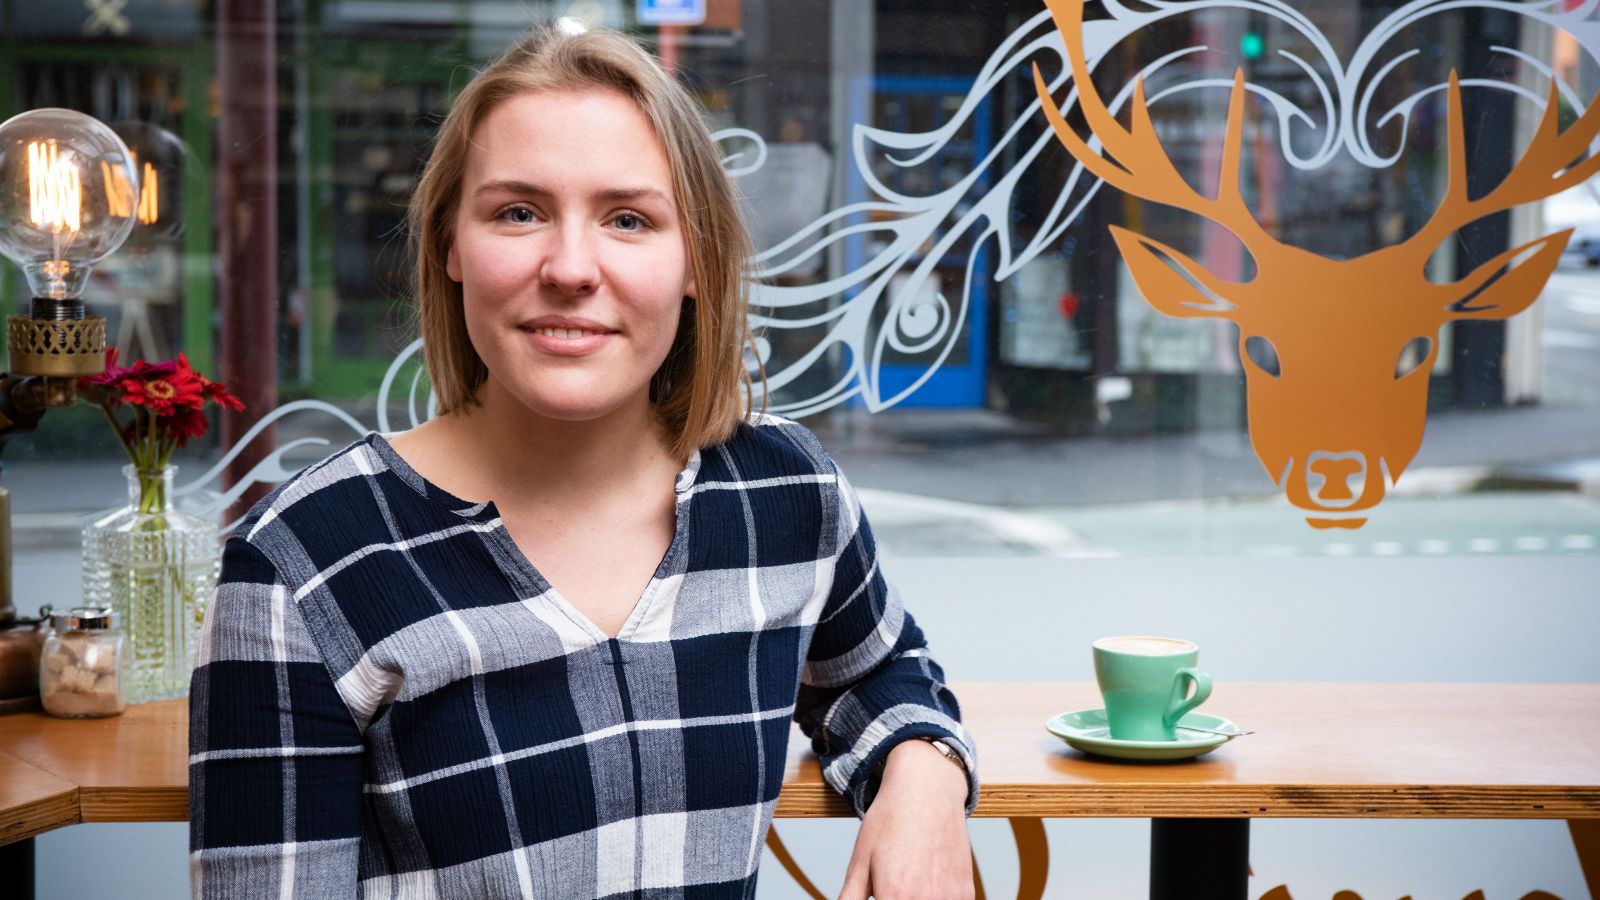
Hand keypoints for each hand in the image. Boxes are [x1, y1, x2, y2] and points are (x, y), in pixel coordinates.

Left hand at [837, 740, 973, 899]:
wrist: (927, 789)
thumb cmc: (890, 821)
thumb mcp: (860, 861)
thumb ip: (850, 899)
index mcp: (895, 896)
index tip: (879, 895)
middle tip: (891, 888)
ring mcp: (950, 899)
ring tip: (907, 883)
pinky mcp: (966, 893)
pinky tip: (925, 883)